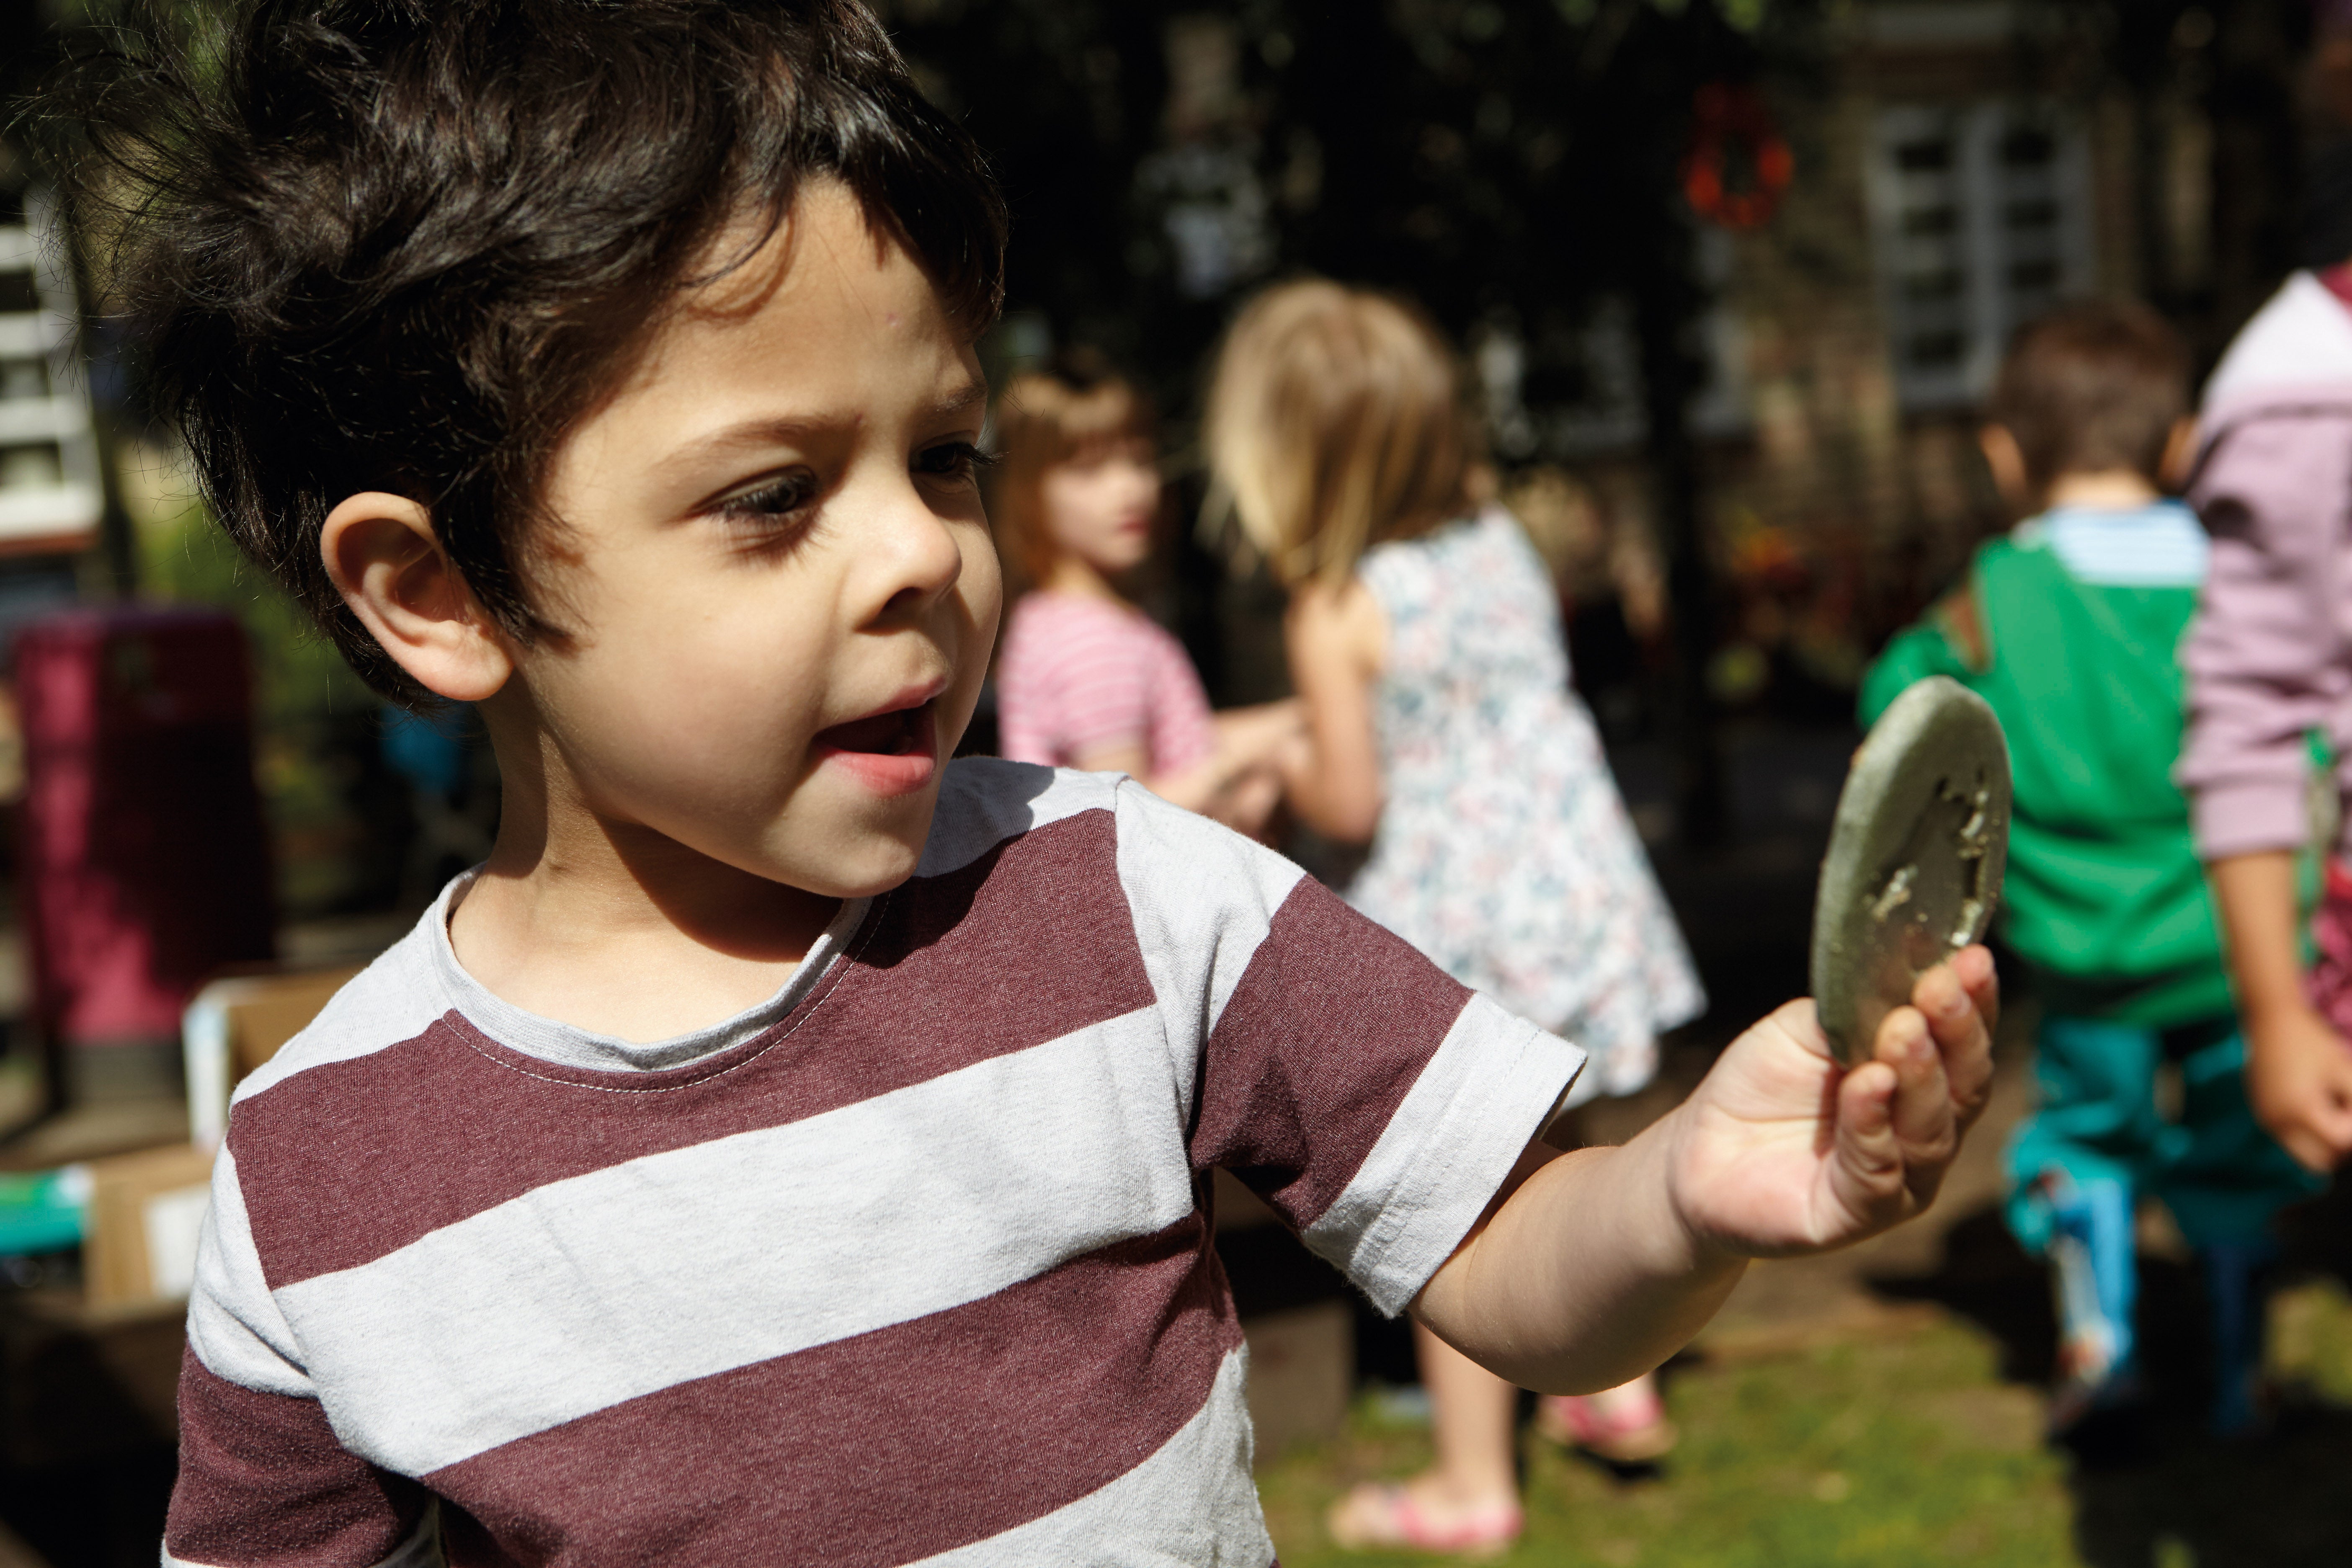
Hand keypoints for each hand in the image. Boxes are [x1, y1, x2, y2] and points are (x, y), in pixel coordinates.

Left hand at [1664, 947, 1997, 1258]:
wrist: (1698, 1150)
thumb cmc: (1760, 1084)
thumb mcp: (1805, 1030)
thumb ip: (1856, 1009)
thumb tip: (1909, 962)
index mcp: (1919, 1083)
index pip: (1962, 1044)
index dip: (1974, 1003)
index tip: (1972, 959)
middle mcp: (1922, 1134)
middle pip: (1963, 1088)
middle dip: (1956, 1033)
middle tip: (1941, 988)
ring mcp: (1898, 1179)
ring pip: (1929, 1131)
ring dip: (1920, 1075)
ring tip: (1905, 1030)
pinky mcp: (1856, 1214)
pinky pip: (1878, 1171)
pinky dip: (1873, 1124)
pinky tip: (1867, 1084)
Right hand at [2245, 1002, 2351, 1172]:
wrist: (2270, 1020)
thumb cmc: (2310, 1042)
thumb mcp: (2344, 1071)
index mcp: (2299, 1110)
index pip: (2338, 1142)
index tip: (2350, 1102)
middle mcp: (2277, 1122)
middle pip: (2318, 1162)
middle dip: (2338, 1146)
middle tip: (2344, 1117)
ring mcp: (2265, 1119)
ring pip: (2302, 1152)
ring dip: (2321, 1139)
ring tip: (2329, 1106)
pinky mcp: (2260, 1112)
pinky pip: (2288, 1136)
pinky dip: (2305, 1129)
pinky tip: (2311, 1100)